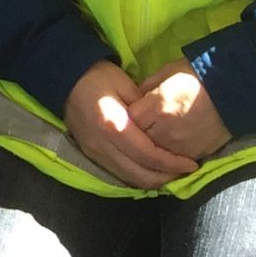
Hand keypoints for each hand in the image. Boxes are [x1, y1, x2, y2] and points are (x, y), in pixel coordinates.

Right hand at [63, 61, 195, 188]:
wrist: (64, 78)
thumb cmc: (98, 76)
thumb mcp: (127, 85)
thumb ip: (146, 110)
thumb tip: (164, 130)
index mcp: (114, 127)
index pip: (149, 156)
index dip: (172, 163)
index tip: (192, 164)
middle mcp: (103, 146)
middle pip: (140, 175)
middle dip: (166, 177)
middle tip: (184, 172)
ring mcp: (95, 153)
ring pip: (129, 179)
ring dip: (152, 180)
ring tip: (171, 173)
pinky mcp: (91, 155)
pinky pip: (119, 174)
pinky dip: (137, 176)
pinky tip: (150, 169)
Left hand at [131, 59, 230, 160]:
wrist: (233, 89)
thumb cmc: (198, 75)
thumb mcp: (167, 73)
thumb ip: (147, 88)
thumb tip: (134, 99)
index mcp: (158, 105)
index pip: (129, 120)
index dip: (128, 117)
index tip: (131, 113)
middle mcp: (166, 129)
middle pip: (140, 140)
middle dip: (137, 134)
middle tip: (140, 128)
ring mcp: (181, 145)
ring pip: (155, 155)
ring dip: (152, 148)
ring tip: (152, 139)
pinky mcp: (194, 154)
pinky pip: (173, 161)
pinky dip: (168, 156)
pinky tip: (168, 147)